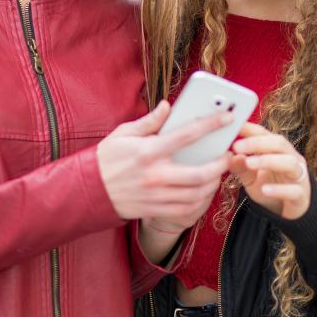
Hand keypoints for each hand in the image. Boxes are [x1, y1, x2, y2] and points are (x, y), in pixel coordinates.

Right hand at [98, 101, 230, 230]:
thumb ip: (149, 122)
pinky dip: (201, 200)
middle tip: (227, 156)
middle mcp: (154, 175)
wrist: (89, 190)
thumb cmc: (108, 159)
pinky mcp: (155, 209)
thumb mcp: (123, 134)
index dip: (210, 124)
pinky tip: (204, 190)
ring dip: (213, 183)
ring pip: (196, 194)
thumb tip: (167, 107)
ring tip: (218, 173)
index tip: (227, 117)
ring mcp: (156, 195)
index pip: (186, 135)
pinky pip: (186, 208)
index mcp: (148, 151)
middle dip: (220, 165)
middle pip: (199, 174)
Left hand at [229, 122, 309, 219]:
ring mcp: (298, 176)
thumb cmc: (269, 188)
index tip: (234, 126)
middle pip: (279, 144)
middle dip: (257, 143)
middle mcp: (291, 158)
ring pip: (289, 163)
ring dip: (268, 161)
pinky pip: (293, 190)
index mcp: (278, 150)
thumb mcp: (250, 178)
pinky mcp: (301, 195)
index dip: (250, 129)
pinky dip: (279, 189)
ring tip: (249, 164)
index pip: (265, 134)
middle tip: (237, 146)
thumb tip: (229, 155)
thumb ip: (240, 167)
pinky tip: (264, 190)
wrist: (287, 213)